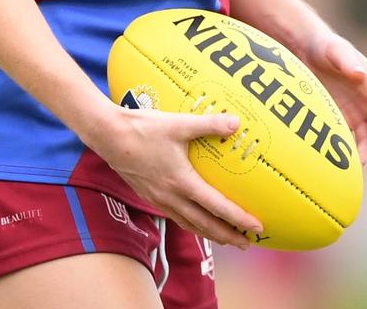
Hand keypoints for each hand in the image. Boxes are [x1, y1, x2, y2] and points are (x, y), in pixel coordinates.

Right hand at [95, 107, 263, 247]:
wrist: (109, 136)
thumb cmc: (144, 129)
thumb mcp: (179, 123)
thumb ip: (208, 124)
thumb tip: (236, 123)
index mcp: (182, 182)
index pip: (217, 207)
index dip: (238, 219)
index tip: (257, 227)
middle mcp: (171, 197)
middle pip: (205, 225)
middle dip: (228, 236)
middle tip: (247, 243)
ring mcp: (159, 199)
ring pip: (189, 224)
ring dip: (210, 233)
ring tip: (226, 238)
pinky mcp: (149, 195)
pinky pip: (176, 216)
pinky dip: (191, 223)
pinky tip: (195, 219)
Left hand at [300, 30, 366, 165]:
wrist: (305, 49)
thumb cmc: (324, 46)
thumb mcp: (335, 50)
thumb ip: (347, 61)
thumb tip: (361, 75)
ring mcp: (358, 109)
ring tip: (364, 164)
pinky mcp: (344, 117)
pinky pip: (353, 136)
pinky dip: (354, 148)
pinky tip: (349, 161)